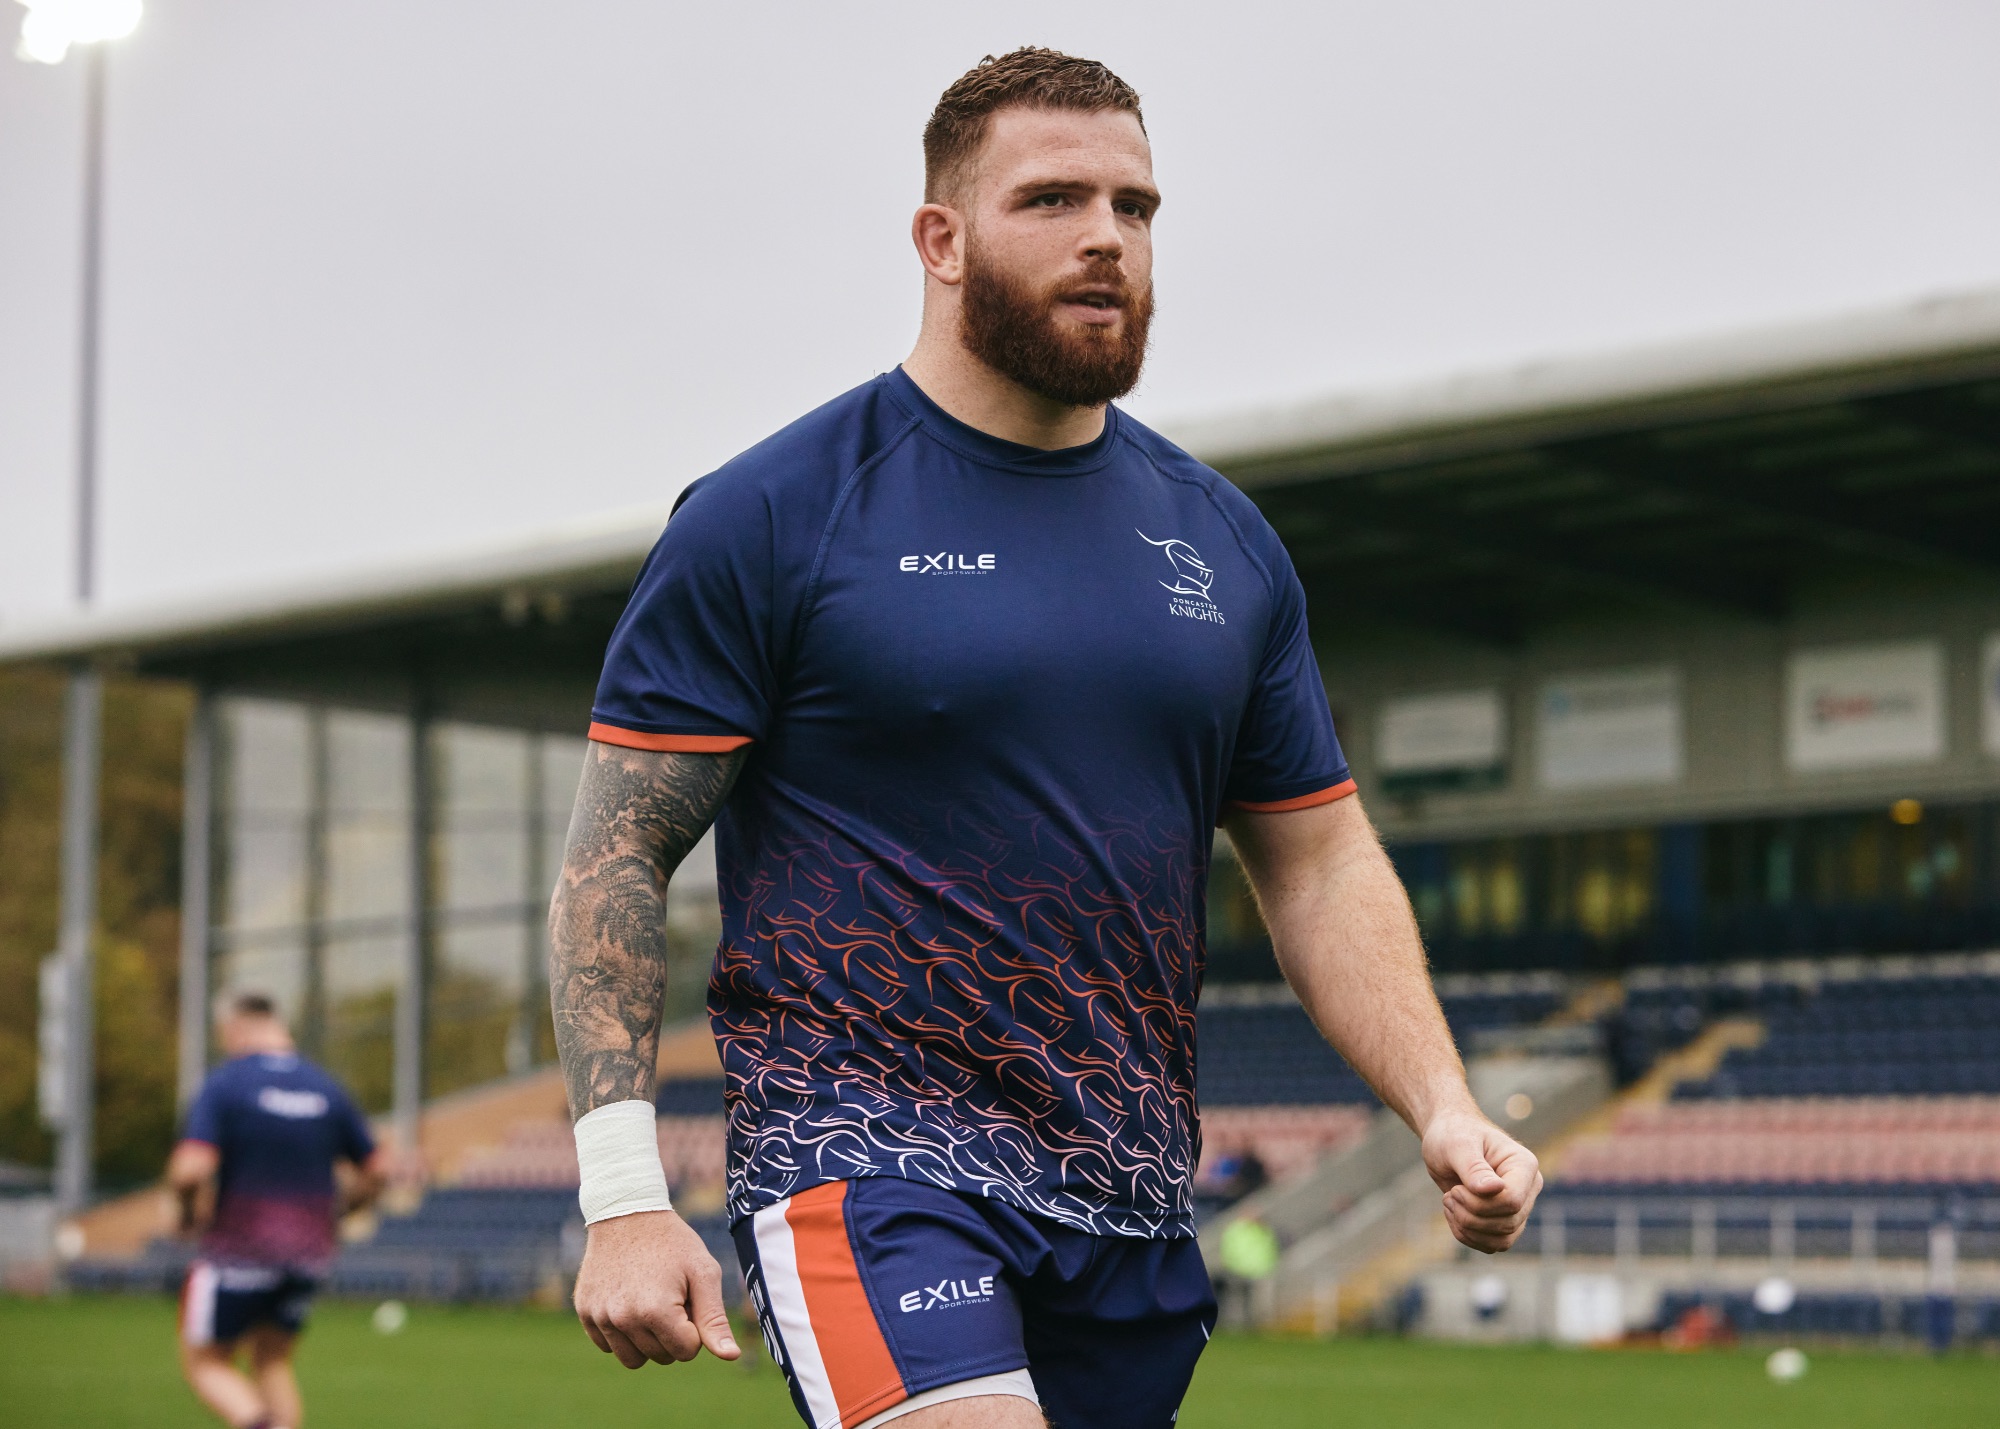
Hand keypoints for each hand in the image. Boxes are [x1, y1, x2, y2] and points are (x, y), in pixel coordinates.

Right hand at [573, 1209, 740, 1368]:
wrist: (627, 1212)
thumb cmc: (672, 1243)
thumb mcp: (703, 1273)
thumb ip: (714, 1319)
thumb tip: (731, 1357)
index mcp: (656, 1311)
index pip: (687, 1351)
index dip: (694, 1327)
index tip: (688, 1298)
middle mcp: (623, 1319)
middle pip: (661, 1357)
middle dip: (673, 1333)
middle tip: (670, 1295)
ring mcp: (599, 1317)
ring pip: (633, 1359)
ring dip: (647, 1340)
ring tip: (649, 1302)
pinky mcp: (585, 1313)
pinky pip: (608, 1346)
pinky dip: (622, 1333)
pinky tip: (628, 1301)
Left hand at [1420, 1109, 1542, 1253]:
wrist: (1446, 1138)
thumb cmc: (1453, 1134)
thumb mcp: (1457, 1145)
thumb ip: (1474, 1167)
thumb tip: (1494, 1189)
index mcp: (1524, 1165)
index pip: (1512, 1201)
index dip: (1480, 1204)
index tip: (1457, 1188)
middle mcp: (1528, 1188)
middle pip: (1507, 1223)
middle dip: (1470, 1215)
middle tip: (1449, 1195)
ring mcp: (1518, 1207)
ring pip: (1502, 1240)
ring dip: (1468, 1228)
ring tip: (1450, 1202)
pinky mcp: (1504, 1220)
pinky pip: (1492, 1245)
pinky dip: (1467, 1236)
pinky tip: (1454, 1213)